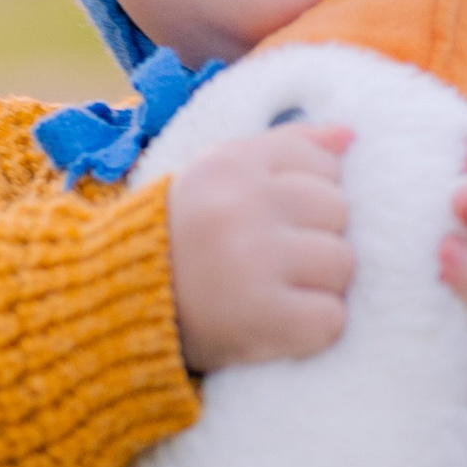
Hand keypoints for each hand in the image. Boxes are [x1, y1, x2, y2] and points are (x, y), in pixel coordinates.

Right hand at [165, 124, 354, 373]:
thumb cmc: (183, 238)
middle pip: (339, 211)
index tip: (269, 220)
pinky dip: (312, 330)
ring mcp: (252, 261)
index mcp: (231, 164)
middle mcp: (241, 205)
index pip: (323, 163)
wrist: (116, 306)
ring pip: (343, 263)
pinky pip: (331, 319)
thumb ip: (284, 148)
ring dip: (318, 286)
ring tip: (274, 292)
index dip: (306, 198)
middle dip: (316, 239)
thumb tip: (350, 135)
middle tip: (271, 262)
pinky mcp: (262, 316)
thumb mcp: (219, 176)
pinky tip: (276, 324)